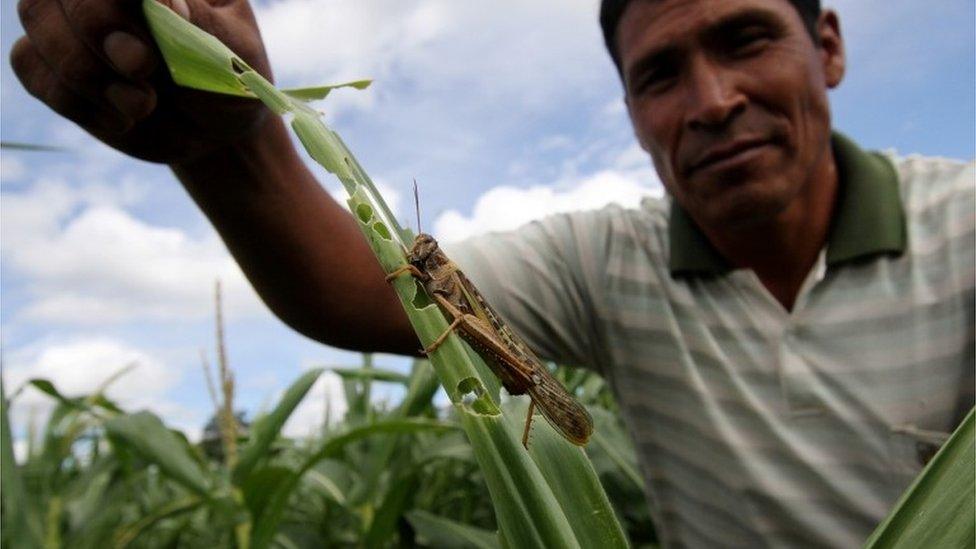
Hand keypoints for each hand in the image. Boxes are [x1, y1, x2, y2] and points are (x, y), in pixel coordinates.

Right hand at [10, 0, 272, 164]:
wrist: (213, 131)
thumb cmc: (229, 83)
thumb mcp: (234, 55)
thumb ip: (199, 25)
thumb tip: (164, 2)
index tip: (171, 15)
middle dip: (98, 25)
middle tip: (144, 67)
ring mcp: (70, 18)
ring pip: (36, 17)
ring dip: (85, 70)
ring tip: (143, 105)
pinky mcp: (50, 61)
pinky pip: (28, 63)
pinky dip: (72, 98)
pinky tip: (120, 118)